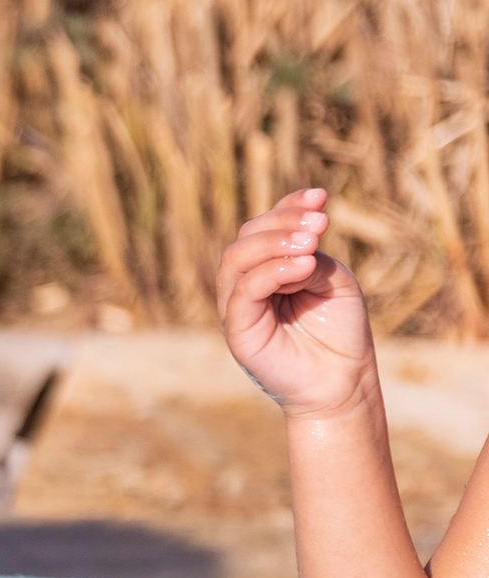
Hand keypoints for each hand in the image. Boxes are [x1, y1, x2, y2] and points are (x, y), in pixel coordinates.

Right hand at [215, 188, 374, 418]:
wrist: (341, 382)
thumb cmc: (340, 332)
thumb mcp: (333, 281)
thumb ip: (310, 258)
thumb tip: (294, 244)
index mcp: (267, 270)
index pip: (264, 227)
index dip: (288, 205)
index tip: (320, 195)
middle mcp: (245, 285)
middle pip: (246, 237)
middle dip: (283, 221)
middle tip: (322, 224)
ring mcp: (237, 308)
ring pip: (236, 259)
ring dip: (275, 243)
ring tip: (313, 243)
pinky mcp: (237, 330)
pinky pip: (243, 292)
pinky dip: (272, 272)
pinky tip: (303, 266)